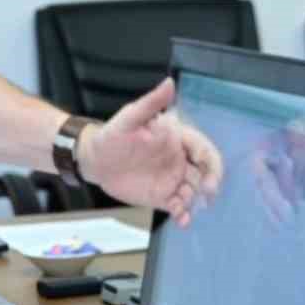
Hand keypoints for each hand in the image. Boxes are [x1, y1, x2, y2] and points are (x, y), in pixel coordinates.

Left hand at [78, 78, 223, 226]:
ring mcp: (172, 179)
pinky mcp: (162, 197)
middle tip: (207, 193)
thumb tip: (169, 83)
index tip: (204, 167)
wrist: (93, 160)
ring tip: (186, 209)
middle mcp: (179, 160)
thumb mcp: (130, 117)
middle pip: (206, 172)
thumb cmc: (112, 134)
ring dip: (196, 201)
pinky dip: (184, 214)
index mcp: (177, 139)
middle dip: (211, 182)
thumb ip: (151, 103)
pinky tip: (182, 220)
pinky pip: (179, 207)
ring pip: (194, 192)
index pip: (202, 148)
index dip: (208, 158)